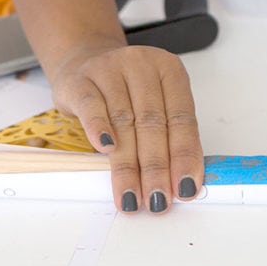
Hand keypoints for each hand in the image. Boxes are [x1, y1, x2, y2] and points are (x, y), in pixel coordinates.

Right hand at [50, 44, 203, 213]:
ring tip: (132, 196)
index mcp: (170, 72)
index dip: (184, 157)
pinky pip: (92, 106)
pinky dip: (100, 129)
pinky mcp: (81, 80)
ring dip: (128, 165)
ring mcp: (110, 69)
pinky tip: (106, 151)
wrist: (85, 65)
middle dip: (157, 168)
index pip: (182, 120)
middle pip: (153, 124)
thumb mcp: (155, 105)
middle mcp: (142, 66)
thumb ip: (169, 136)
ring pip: (123, 122)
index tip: (185, 189)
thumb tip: (181, 184)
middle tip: (158, 200)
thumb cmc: (127, 93)